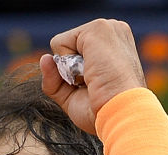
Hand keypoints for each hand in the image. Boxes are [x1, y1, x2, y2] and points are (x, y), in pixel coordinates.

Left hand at [39, 19, 145, 135]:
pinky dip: (66, 64)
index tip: (96, 87)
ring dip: (70, 69)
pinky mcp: (98, 29)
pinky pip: (59, 43)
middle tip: (93, 85)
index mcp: (115, 46)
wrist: (122, 113)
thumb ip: (56, 79)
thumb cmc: (104, 111)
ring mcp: (107, 27)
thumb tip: (44, 58)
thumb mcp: (74, 97)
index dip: (75, 74)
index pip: (76, 52)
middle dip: (71, 70)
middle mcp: (113, 32)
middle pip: (68, 47)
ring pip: (62, 44)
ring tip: (93, 78)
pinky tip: (88, 72)